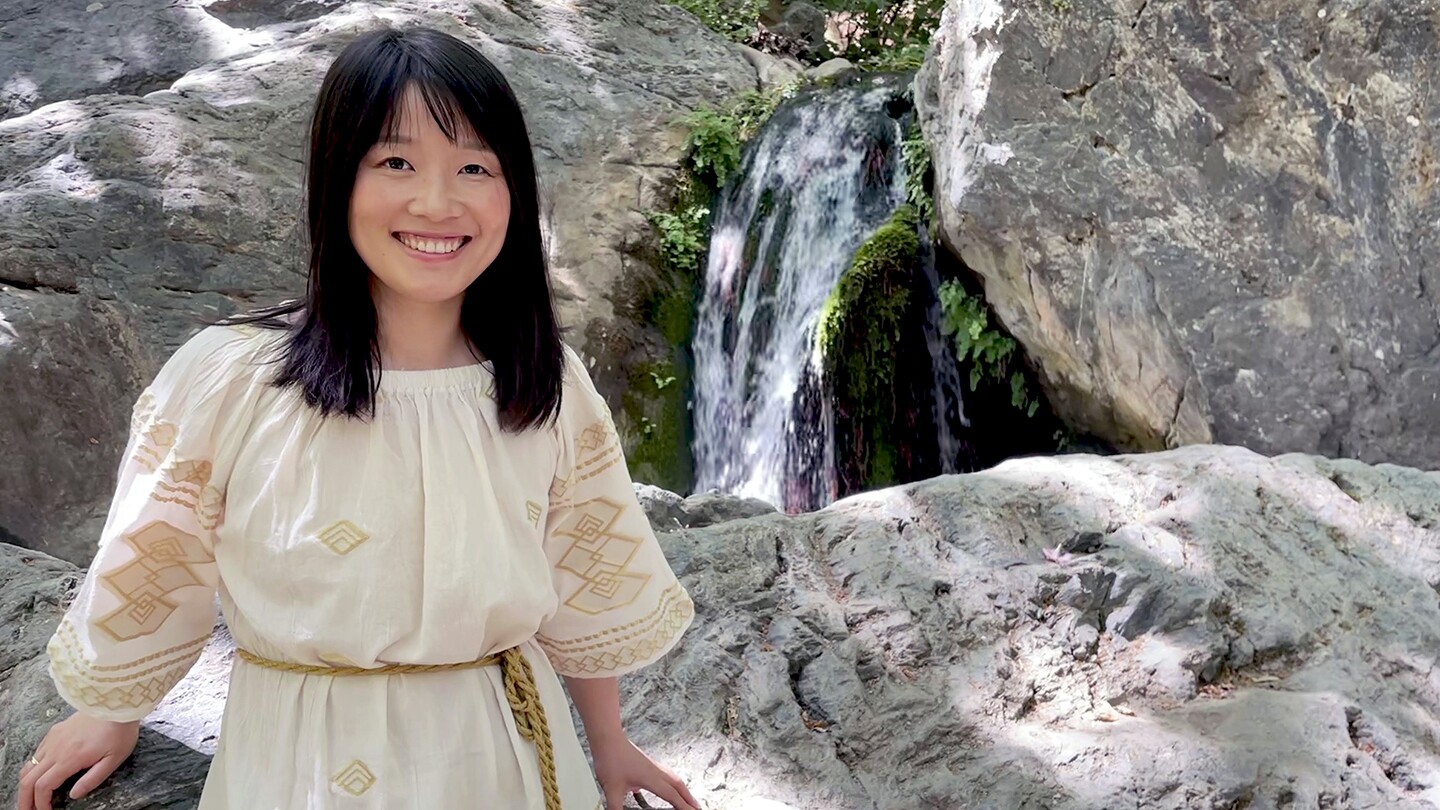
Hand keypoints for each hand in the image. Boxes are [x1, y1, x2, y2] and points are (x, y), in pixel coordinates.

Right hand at [16, 713, 138, 809]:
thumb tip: (74, 795)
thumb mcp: (113, 760)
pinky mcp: (55, 731)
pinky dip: (33, 768)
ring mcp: (53, 739)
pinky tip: (41, 774)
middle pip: (28, 779)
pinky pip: (37, 753)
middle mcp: (56, 749)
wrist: (116, 703)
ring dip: (26, 784)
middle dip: (25, 798)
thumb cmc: (119, 731)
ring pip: (29, 766)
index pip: (43, 786)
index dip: (40, 803)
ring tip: (30, 796)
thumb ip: (92, 779)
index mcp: (70, 758)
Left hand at [592, 736, 700, 809]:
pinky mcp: (648, 764)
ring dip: (683, 790)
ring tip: (688, 799)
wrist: (608, 739)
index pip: (672, 795)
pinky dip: (674, 783)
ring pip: (674, 779)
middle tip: (697, 808)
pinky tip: (668, 786)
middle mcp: (656, 771)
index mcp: (651, 778)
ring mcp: (653, 766)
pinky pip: (667, 774)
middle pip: (679, 786)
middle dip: (689, 798)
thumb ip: (616, 807)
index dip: (683, 806)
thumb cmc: (610, 760)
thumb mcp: (611, 789)